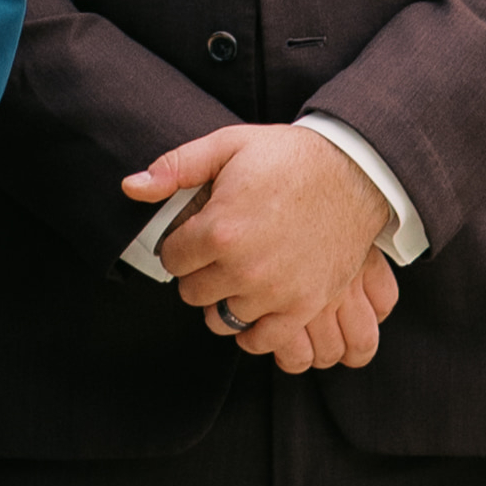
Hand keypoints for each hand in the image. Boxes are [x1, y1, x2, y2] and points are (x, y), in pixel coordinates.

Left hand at [132, 123, 396, 352]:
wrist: (356, 172)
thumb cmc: (289, 158)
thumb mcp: (229, 146)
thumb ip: (176, 167)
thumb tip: (129, 187)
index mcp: (220, 230)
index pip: (171, 259)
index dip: (180, 244)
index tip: (196, 235)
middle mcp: (244, 268)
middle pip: (192, 292)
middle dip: (199, 272)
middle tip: (218, 253)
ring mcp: (276, 292)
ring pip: (221, 318)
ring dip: (225, 299)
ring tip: (238, 274)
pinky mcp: (304, 306)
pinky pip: (262, 340)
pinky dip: (253, 329)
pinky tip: (255, 304)